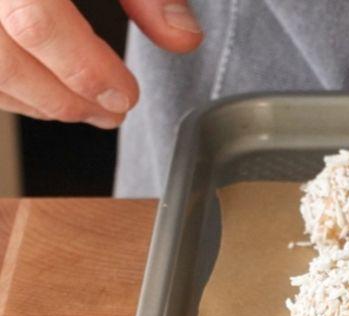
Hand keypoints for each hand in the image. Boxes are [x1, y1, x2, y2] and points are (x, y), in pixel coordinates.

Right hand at [0, 0, 201, 127]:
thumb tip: (184, 39)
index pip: (36, 24)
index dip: (85, 70)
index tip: (124, 96)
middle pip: (4, 63)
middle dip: (63, 99)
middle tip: (111, 113)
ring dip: (35, 100)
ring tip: (86, 108)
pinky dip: (10, 88)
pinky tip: (46, 91)